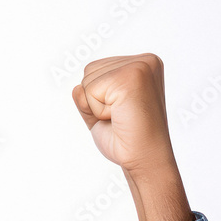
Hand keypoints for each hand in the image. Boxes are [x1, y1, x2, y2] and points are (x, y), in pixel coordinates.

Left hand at [72, 53, 192, 220]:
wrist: (143, 160)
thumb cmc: (126, 140)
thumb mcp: (101, 113)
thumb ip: (86, 97)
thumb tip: (76, 88)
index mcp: (142, 64)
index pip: (96, 69)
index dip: (98, 98)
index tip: (121, 113)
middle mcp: (144, 61)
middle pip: (89, 70)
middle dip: (95, 101)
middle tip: (120, 117)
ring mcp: (140, 66)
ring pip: (88, 79)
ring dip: (97, 106)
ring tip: (120, 116)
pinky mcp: (131, 76)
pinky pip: (90, 90)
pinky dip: (97, 110)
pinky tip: (119, 116)